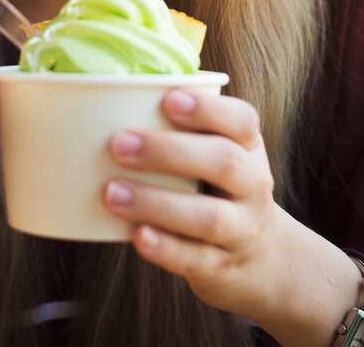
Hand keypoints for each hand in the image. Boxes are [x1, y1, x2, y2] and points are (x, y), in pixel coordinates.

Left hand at [102, 89, 360, 344]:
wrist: (260, 259)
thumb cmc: (217, 191)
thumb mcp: (214, 156)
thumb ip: (177, 131)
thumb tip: (103, 97)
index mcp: (248, 149)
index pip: (243, 121)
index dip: (208, 109)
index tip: (168, 99)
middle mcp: (252, 187)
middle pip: (224, 163)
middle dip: (169, 151)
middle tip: (118, 144)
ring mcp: (240, 230)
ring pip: (209, 216)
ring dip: (156, 203)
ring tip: (111, 192)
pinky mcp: (220, 267)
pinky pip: (195, 258)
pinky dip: (165, 247)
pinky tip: (136, 234)